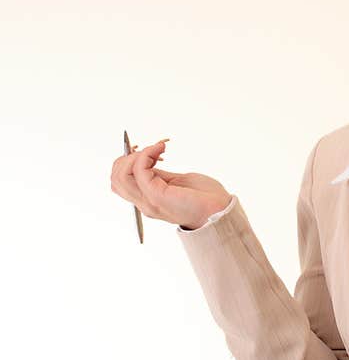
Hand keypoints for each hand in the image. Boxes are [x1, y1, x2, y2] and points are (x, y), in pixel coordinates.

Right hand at [110, 138, 232, 229]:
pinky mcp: (157, 196)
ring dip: (137, 154)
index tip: (148, 149)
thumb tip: (146, 159)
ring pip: (121, 175)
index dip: (126, 161)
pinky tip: (161, 150)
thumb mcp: (177, 181)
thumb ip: (159, 174)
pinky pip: (139, 171)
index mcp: (147, 199)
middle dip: (128, 156)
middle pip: (116, 178)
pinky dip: (146, 154)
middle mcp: (144, 203)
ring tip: (157, 149)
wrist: (221, 210)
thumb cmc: (204, 197)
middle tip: (152, 149)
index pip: (119, 181)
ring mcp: (149, 201)